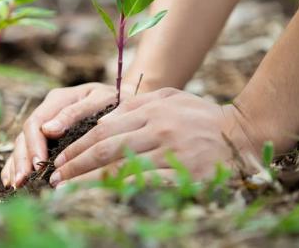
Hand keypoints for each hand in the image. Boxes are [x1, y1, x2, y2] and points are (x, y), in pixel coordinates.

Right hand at [0, 82, 134, 187]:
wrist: (125, 101)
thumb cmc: (115, 101)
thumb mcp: (100, 101)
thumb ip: (75, 113)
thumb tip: (48, 130)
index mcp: (58, 99)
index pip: (37, 122)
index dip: (34, 144)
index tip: (38, 164)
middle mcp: (48, 111)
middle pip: (26, 135)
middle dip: (22, 159)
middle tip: (22, 180)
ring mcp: (46, 123)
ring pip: (22, 143)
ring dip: (16, 164)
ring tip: (15, 184)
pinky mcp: (47, 136)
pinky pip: (27, 149)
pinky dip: (17, 164)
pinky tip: (11, 180)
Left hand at [49, 88, 261, 186]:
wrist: (244, 133)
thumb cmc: (202, 116)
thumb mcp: (171, 97)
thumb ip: (138, 105)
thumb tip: (103, 119)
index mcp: (152, 109)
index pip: (104, 129)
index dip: (78, 147)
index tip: (60, 160)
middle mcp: (158, 128)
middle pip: (106, 148)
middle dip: (75, 165)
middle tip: (54, 179)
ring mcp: (172, 151)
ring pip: (120, 168)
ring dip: (88, 182)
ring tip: (67, 192)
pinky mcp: (185, 173)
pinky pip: (145, 185)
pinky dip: (119, 192)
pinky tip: (103, 200)